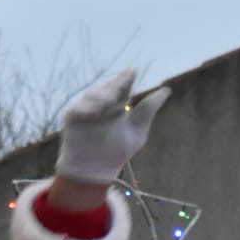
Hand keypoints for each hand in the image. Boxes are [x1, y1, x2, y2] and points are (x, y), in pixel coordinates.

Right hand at [54, 67, 171, 185]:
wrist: (97, 169)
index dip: (127, 77)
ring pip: (93, 96)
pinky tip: (93, 112)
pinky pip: (78, 109)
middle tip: (122, 84)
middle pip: (108, 88)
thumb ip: (148, 110)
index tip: (133, 70)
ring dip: (101, 96)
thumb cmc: (117, 151)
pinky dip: (85, 109)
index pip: (123, 86)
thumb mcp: (138, 130)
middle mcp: (102, 102)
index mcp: (118, 103)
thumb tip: (166, 90)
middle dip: (115, 85)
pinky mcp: (73, 117)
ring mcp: (87, 108)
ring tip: (109, 101)